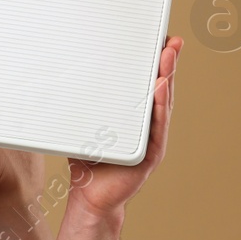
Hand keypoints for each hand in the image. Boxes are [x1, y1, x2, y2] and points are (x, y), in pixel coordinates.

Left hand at [68, 35, 182, 215]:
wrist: (91, 199)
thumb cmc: (89, 164)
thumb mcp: (87, 128)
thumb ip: (86, 108)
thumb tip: (69, 81)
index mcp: (134, 119)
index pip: (148, 86)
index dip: (155, 64)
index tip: (160, 41)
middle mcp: (147, 126)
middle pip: (160, 90)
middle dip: (167, 64)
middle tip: (171, 41)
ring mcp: (151, 140)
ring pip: (162, 104)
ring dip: (166, 79)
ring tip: (168, 57)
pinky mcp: (150, 154)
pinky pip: (155, 127)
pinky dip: (158, 106)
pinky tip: (160, 88)